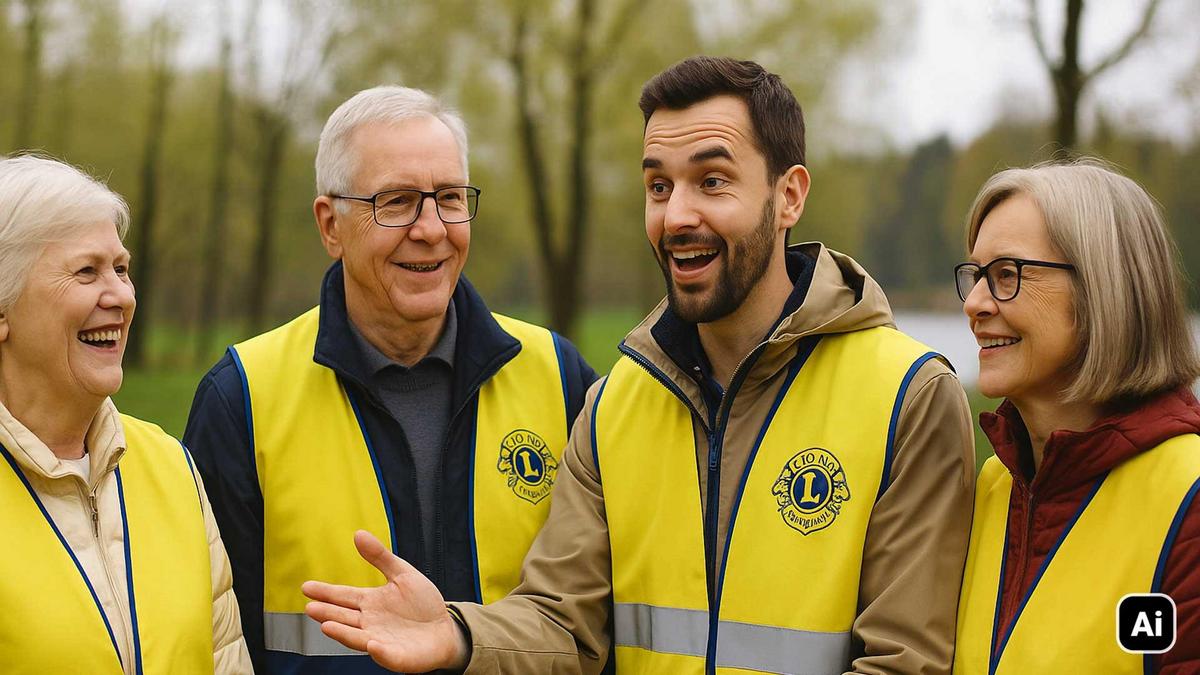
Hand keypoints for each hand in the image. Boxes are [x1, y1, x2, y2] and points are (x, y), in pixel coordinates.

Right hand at [302, 530, 470, 671]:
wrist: (444, 628)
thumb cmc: (422, 603)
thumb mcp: (403, 574)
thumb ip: (380, 557)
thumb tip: (358, 534)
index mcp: (370, 602)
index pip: (343, 596)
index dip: (326, 592)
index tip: (306, 587)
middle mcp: (370, 623)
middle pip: (344, 617)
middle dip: (327, 613)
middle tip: (310, 607)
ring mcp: (381, 640)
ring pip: (357, 637)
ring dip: (342, 633)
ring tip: (326, 626)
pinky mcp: (396, 656)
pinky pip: (386, 654)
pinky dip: (379, 650)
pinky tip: (372, 642)